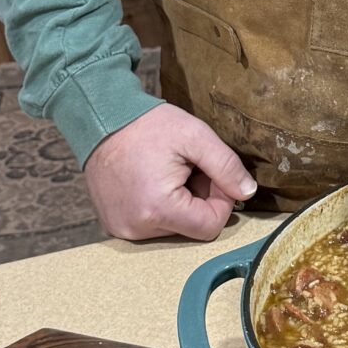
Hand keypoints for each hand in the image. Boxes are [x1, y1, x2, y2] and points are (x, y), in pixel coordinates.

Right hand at [84, 102, 256, 240]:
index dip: (221, 199)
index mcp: (158, 209)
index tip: (211, 173)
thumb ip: (226, 166)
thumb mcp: (195, 136)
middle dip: (199, 199)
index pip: (210, 226)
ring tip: (168, 172)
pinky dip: (160, 206)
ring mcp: (122, 229)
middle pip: (191, 228)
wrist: (100, 118)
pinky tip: (152, 180)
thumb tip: (247, 192)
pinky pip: (151, 225)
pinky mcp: (114, 225)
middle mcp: (137, 229)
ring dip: (180, 203)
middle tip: (188, 168)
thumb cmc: (147, 125)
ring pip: (173, 227)